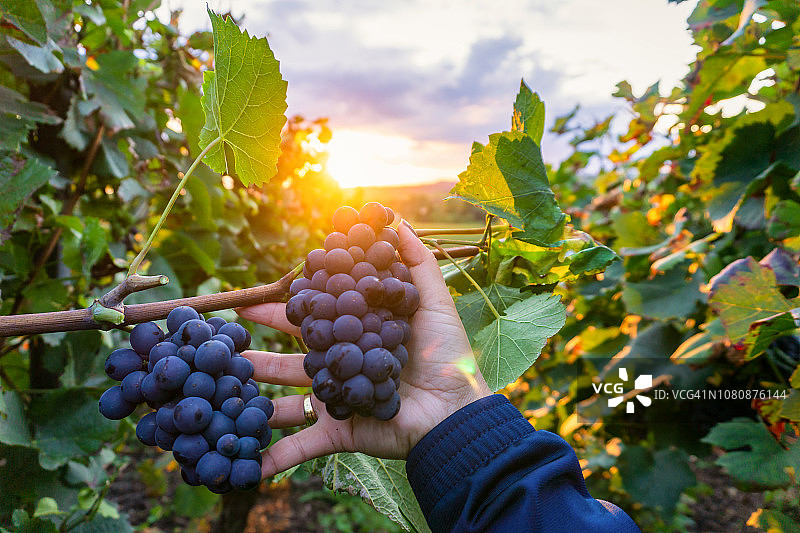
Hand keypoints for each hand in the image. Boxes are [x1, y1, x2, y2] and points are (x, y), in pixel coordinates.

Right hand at [237, 221, 491, 476]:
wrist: (456, 411)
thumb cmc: (448, 355)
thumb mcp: (432, 302)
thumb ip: (416, 263)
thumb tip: (396, 220)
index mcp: (358, 335)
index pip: (316, 315)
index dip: (289, 304)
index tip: (257, 294)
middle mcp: (342, 366)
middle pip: (291, 354)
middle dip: (257, 344)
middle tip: (224, 333)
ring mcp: (336, 401)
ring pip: (284, 397)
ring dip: (251, 395)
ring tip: (216, 387)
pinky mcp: (339, 433)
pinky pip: (301, 447)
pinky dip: (273, 458)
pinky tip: (242, 466)